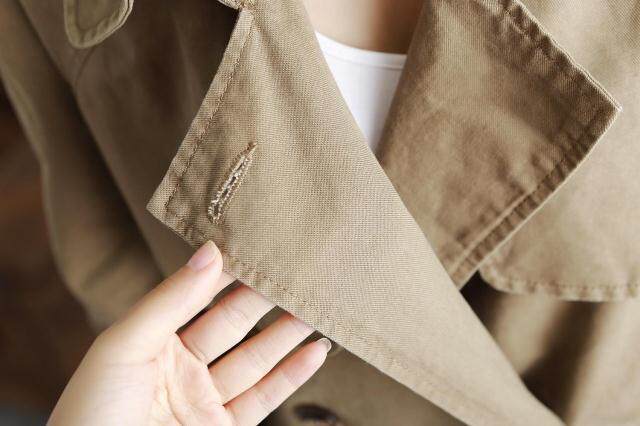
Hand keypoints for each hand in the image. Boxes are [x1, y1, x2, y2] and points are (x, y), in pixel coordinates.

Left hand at [49, 241, 329, 425]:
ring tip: (317, 307)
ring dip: (287, 334)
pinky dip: (292, 376)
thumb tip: (211, 251)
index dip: (228, 272)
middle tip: (298, 271)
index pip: (198, 296)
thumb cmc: (92, 412)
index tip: (259, 244)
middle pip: (233, 325)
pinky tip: (315, 352)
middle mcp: (182, 367)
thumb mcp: (123, 346)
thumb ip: (170, 300)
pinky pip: (264, 398)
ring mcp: (205, 400)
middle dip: (265, 299)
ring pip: (255, 359)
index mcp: (153, 340)